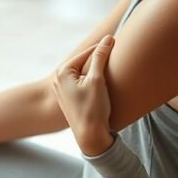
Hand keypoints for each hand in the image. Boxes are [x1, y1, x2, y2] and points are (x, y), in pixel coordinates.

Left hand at [52, 35, 115, 155]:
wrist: (90, 138)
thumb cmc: (92, 109)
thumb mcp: (97, 80)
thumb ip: (101, 57)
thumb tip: (108, 38)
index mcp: (62, 73)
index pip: (86, 53)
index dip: (103, 49)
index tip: (118, 41)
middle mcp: (59, 80)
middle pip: (84, 63)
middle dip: (100, 60)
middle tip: (118, 55)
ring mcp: (63, 91)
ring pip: (85, 74)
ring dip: (98, 72)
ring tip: (113, 70)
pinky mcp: (70, 100)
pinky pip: (83, 84)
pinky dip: (94, 82)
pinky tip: (105, 85)